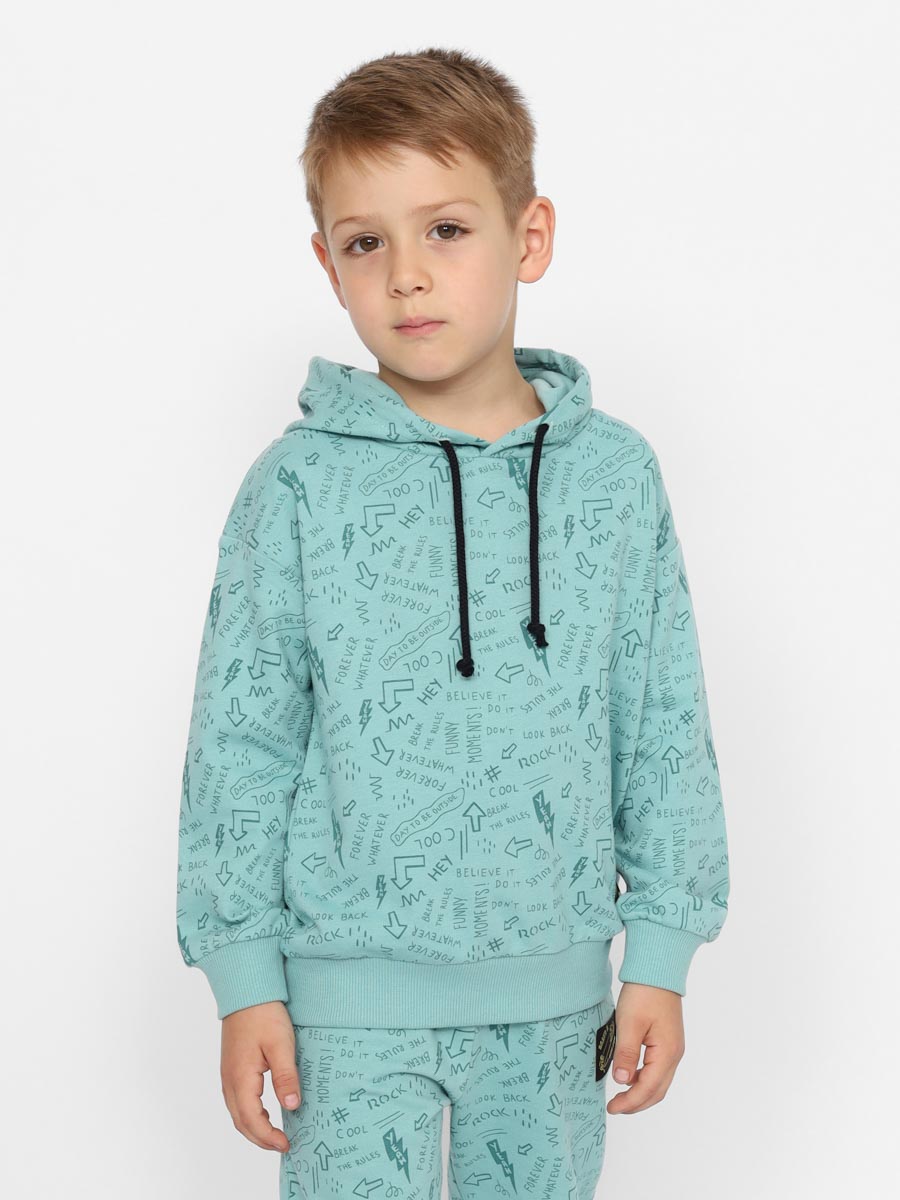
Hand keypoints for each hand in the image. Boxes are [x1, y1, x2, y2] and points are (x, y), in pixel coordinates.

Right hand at [220, 1000, 301, 1150]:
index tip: (286, 1144)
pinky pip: (236, 1101)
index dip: (268, 1137)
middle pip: (241, 1122)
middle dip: (260, 1139)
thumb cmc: (264, 1014)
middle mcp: (229, 1081)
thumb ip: (285, 1077)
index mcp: (240, 1078)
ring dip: (253, 1128)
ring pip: (236, 1113)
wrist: (246, 991)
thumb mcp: (281, 1045)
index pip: (251, 1120)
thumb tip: (292, 1107)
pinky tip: (264, 1112)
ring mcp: (227, 1075)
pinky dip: (249, 1114)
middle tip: (282, 1145)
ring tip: (275, 1134)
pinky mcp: (231, 1068)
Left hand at [606, 981, 684, 1114]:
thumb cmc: (644, 993)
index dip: (630, 1102)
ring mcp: (673, 1048)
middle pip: (657, 1091)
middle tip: (615, 1107)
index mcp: (667, 1053)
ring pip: (659, 1082)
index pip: (648, 1088)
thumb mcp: (630, 1023)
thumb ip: (626, 1054)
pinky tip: (629, 1075)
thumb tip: (622, 1081)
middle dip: (636, 1103)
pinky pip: (658, 1069)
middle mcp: (674, 1055)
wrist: (658, 970)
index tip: (612, 1108)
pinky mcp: (668, 1042)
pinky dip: (644, 1079)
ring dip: (641, 1093)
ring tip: (620, 1095)